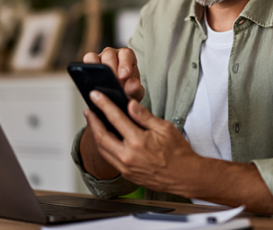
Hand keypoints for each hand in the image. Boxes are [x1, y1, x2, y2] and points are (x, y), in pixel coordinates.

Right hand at [84, 47, 143, 101]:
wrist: (120, 94)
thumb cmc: (128, 89)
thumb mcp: (135, 92)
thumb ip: (135, 89)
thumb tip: (133, 85)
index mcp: (127, 56)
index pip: (126, 54)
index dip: (124, 64)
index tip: (124, 76)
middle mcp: (113, 54)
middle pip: (109, 55)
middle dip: (111, 70)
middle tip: (113, 84)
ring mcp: (100, 57)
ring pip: (94, 57)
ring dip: (97, 69)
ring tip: (101, 85)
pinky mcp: (90, 64)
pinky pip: (86, 62)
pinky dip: (87, 70)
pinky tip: (91, 83)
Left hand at [85, 90, 200, 194]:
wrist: (185, 177)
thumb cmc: (178, 153)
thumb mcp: (165, 128)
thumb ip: (144, 116)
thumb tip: (130, 104)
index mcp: (138, 142)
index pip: (115, 118)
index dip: (103, 104)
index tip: (95, 96)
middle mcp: (128, 156)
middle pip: (101, 135)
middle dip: (92, 121)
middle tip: (88, 110)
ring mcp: (126, 167)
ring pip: (102, 149)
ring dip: (95, 134)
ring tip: (93, 123)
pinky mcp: (127, 174)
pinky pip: (110, 159)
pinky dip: (104, 147)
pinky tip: (105, 139)